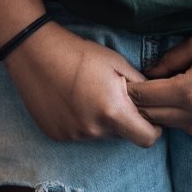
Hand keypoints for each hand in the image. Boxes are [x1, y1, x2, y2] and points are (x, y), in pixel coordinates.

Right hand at [4, 25, 159, 146]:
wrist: (36, 53)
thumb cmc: (80, 53)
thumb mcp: (118, 63)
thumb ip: (141, 87)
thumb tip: (155, 100)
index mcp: (113, 112)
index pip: (146, 139)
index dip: (152, 129)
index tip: (147, 116)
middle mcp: (93, 130)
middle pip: (122, 135)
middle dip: (123, 120)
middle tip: (112, 95)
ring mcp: (72, 135)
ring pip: (99, 134)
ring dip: (100, 120)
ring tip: (88, 94)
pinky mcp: (56, 135)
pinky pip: (79, 133)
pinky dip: (81, 121)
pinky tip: (71, 100)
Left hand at [129, 18, 191, 140]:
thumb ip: (168, 60)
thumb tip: (147, 73)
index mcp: (189, 91)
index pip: (146, 97)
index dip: (130, 88)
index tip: (121, 80)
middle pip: (155, 116)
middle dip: (139, 103)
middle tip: (130, 90)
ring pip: (173, 126)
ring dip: (159, 114)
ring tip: (152, 98)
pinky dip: (182, 123)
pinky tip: (180, 109)